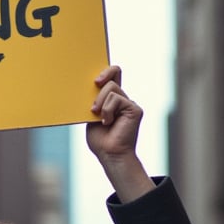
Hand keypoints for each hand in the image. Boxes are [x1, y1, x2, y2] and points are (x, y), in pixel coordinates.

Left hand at [85, 66, 153, 202]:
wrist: (109, 154)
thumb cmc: (100, 139)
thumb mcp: (91, 115)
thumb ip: (94, 101)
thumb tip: (89, 86)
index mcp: (112, 99)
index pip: (114, 75)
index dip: (107, 70)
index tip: (96, 74)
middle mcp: (123, 99)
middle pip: (112, 76)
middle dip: (102, 78)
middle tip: (95, 83)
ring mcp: (129, 103)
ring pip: (111, 88)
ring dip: (100, 103)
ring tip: (100, 117)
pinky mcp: (134, 109)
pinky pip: (116, 99)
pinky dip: (107, 110)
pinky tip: (108, 122)